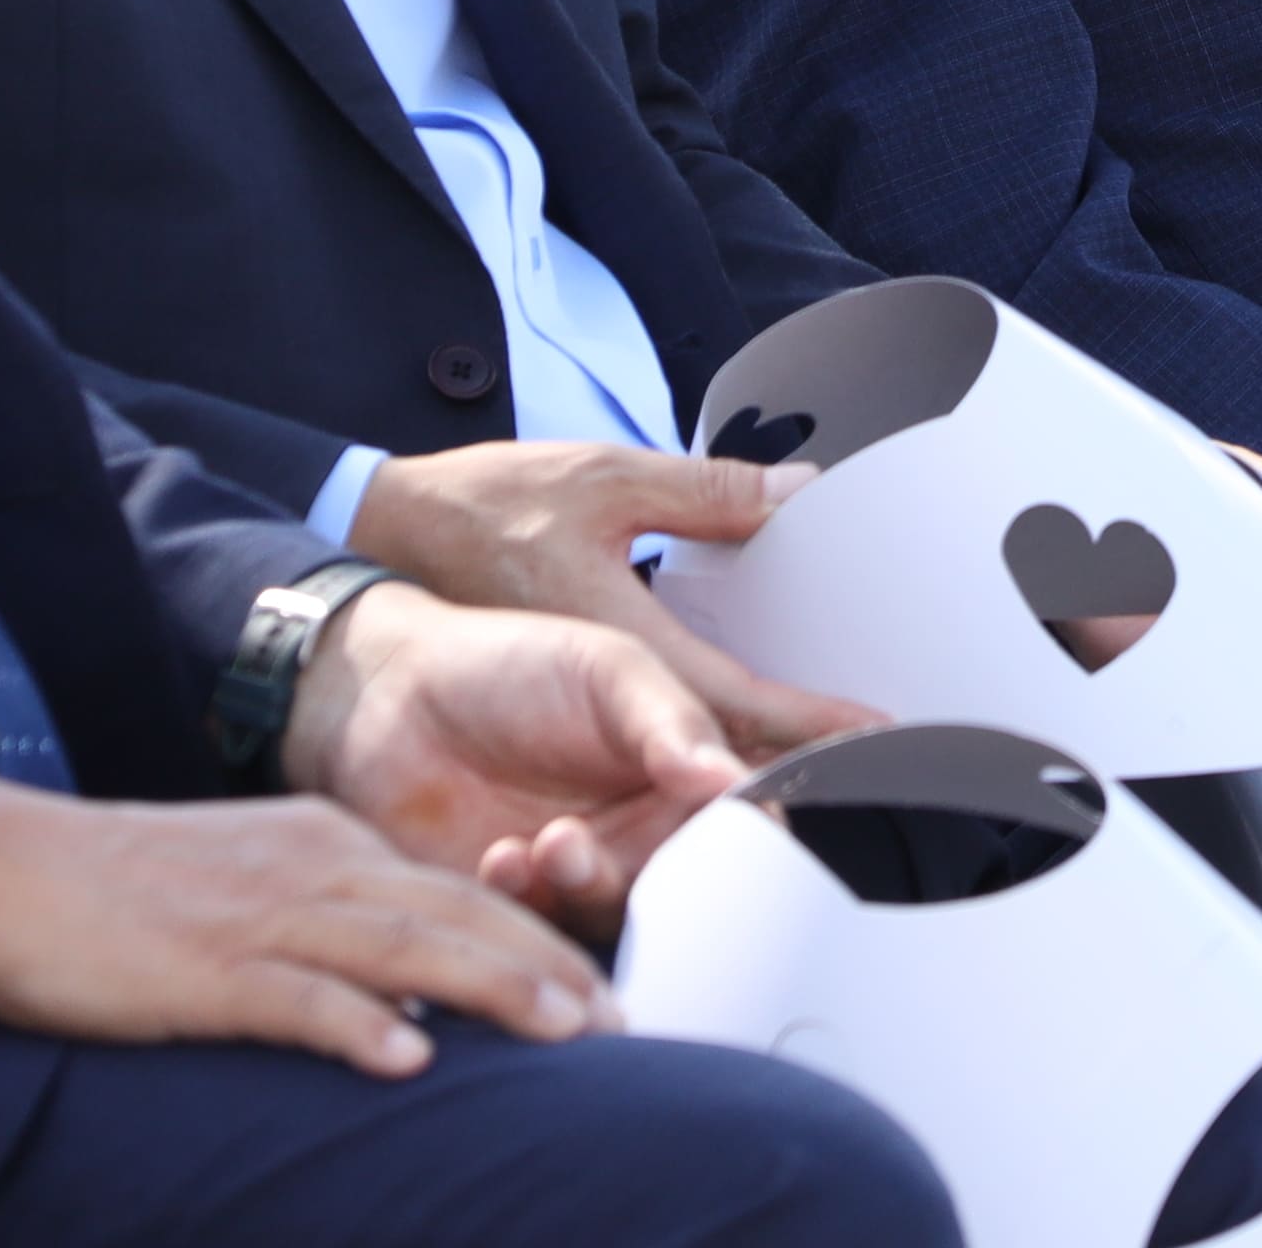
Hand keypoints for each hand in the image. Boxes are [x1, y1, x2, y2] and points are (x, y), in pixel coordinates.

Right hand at [0, 759, 610, 1070]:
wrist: (3, 868)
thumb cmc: (118, 892)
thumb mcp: (244, 887)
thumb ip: (325, 928)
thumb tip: (405, 1001)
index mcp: (322, 845)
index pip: (457, 891)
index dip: (538, 941)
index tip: (602, 995)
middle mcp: (310, 866)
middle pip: (455, 912)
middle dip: (547, 967)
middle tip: (622, 1024)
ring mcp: (260, 914)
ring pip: (402, 945)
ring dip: (490, 986)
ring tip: (563, 1030)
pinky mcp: (204, 965)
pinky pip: (294, 995)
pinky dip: (355, 1022)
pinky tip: (404, 1055)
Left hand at [291, 583, 757, 936]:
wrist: (387, 697)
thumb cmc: (504, 666)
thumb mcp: (604, 669)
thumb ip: (671, 722)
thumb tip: (733, 782)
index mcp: (677, 778)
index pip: (737, 826)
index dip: (742, 844)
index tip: (721, 838)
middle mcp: (639, 838)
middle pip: (686, 887)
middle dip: (656, 875)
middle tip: (607, 839)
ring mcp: (581, 883)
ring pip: (618, 918)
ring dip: (589, 888)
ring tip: (549, 843)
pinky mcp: (520, 919)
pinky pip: (548, 941)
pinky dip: (533, 907)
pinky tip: (502, 861)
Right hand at [347, 443, 867, 755]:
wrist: (383, 552)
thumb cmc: (487, 507)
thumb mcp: (603, 480)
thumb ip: (704, 494)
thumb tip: (795, 491)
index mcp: (622, 651)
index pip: (738, 706)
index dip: (812, 725)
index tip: (878, 735)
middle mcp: (605, 711)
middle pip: (719, 759)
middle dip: (795, 767)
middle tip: (876, 771)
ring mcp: (581, 735)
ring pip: (683, 770)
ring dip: (746, 780)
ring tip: (824, 778)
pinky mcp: (560, 738)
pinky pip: (639, 762)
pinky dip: (693, 762)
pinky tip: (730, 765)